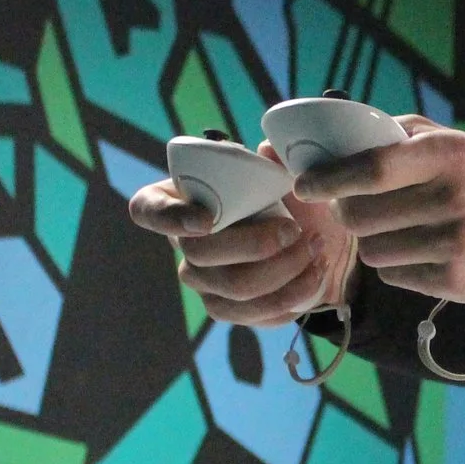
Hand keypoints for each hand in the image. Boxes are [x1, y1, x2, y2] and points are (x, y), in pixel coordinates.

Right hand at [128, 167, 355, 327]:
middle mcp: (183, 244)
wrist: (317, 242)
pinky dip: (293, 293)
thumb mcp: (283, 174)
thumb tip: (266, 151)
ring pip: (236, 286)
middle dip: (256, 244)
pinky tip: (314, 273)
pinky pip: (254, 312)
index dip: (170, 217)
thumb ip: (273, 160)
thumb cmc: (288, 199)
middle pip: (201, 254)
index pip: (147, 210)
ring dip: (285, 268)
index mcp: (180, 200)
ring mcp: (202, 281)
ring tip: (316, 247)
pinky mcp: (227, 309)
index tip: (207, 219)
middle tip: (296, 230)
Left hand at [294, 118, 464, 304]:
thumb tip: (332, 143)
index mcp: (448, 155)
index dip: (330, 179)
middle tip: (355, 208)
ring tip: (399, 230)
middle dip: (348, 213)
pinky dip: (397, 265)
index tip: (306, 185)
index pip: (373, 169)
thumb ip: (393, 135)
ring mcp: (458, 244)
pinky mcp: (456, 281)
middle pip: (363, 216)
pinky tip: (421, 252)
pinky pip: (394, 276)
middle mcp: (455, 199)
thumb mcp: (447, 141)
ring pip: (373, 251)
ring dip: (374, 241)